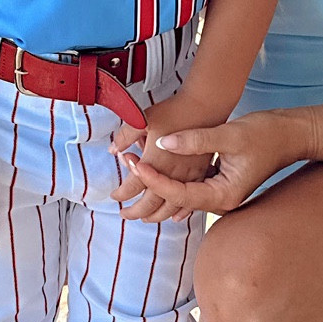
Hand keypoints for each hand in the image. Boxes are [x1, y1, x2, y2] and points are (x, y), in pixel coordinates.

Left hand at [110, 101, 217, 222]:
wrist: (208, 104)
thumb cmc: (177, 109)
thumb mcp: (145, 118)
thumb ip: (126, 135)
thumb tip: (114, 150)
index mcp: (158, 161)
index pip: (136, 185)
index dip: (123, 192)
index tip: (114, 196)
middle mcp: (175, 173)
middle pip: (153, 202)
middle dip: (137, 210)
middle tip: (125, 213)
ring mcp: (191, 175)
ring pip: (172, 205)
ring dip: (156, 214)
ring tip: (145, 217)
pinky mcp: (203, 173)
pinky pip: (192, 200)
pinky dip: (180, 210)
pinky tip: (176, 215)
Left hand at [118, 110, 306, 218]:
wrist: (290, 134)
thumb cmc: (265, 133)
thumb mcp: (229, 134)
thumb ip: (195, 139)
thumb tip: (163, 142)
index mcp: (222, 194)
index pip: (178, 192)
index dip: (152, 180)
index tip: (132, 164)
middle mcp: (220, 201)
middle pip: (175, 203)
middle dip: (146, 195)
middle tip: (118, 189)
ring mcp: (220, 196)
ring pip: (180, 200)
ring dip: (154, 193)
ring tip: (128, 189)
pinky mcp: (219, 186)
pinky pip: (189, 192)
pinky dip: (170, 187)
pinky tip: (153, 184)